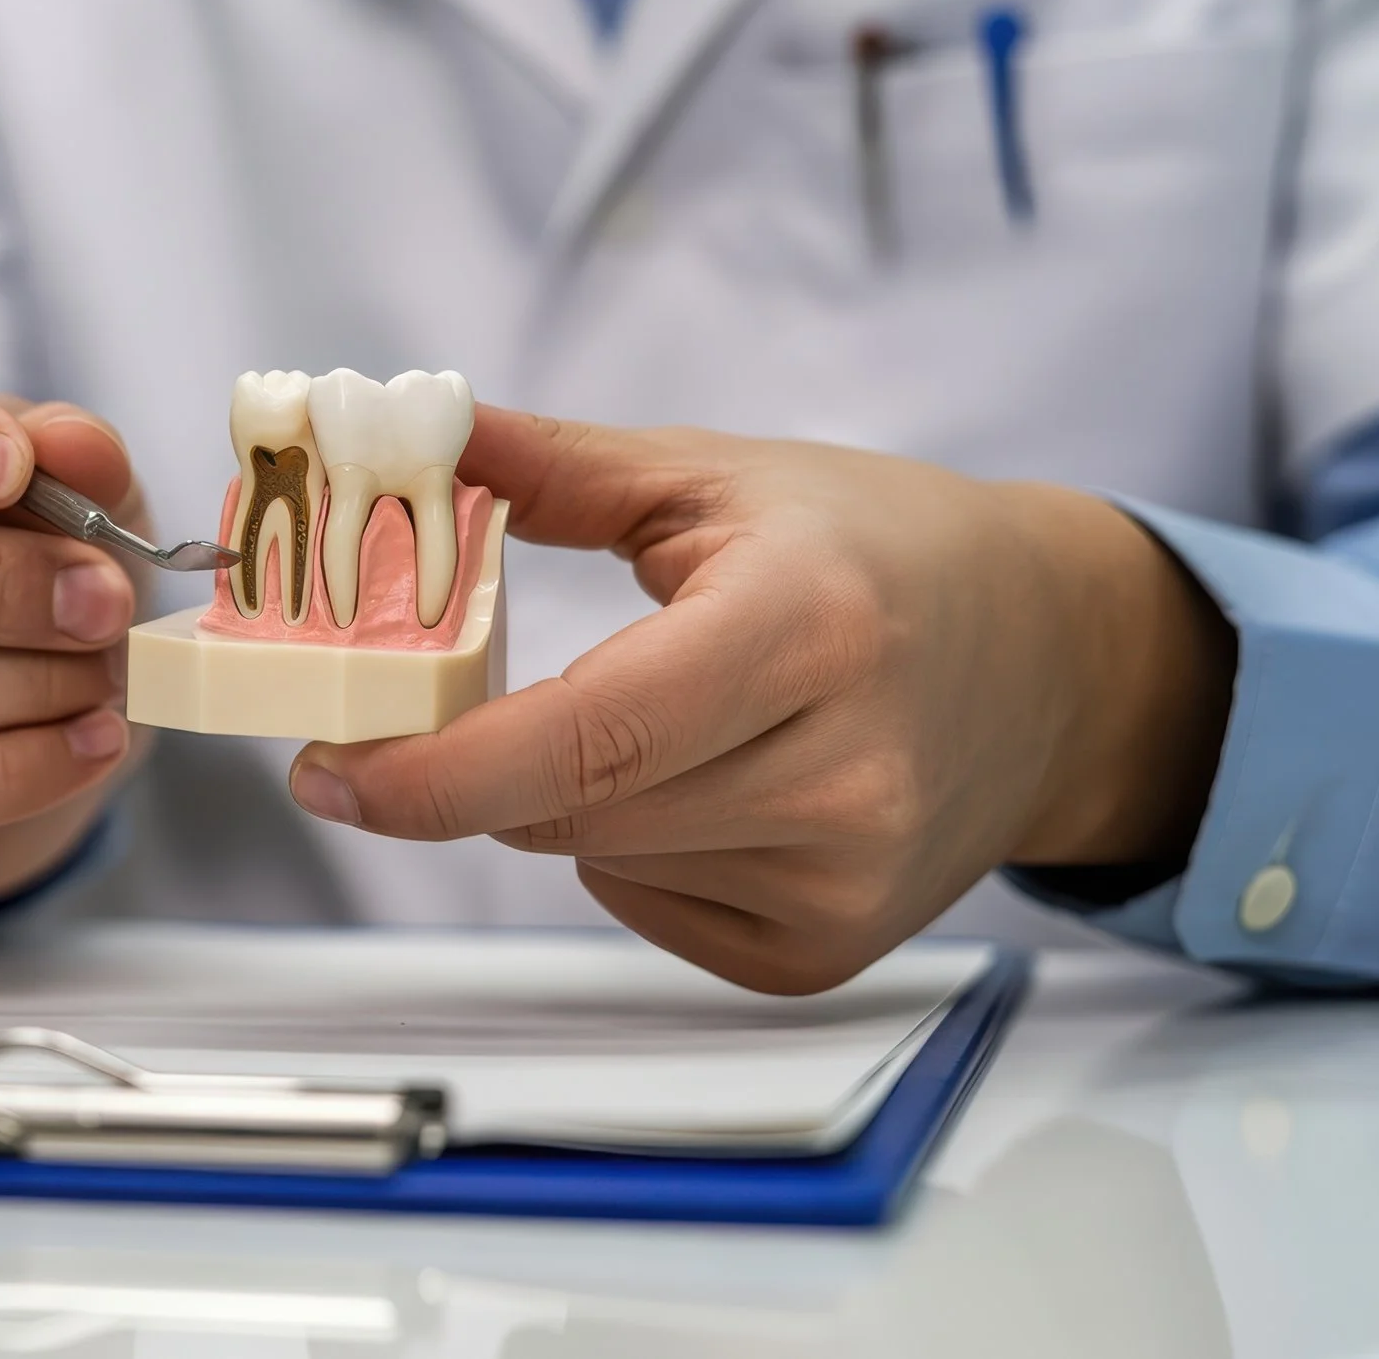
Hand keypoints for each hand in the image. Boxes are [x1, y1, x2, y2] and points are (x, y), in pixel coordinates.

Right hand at [0, 331, 150, 908]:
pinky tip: (91, 745)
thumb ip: (75, 456)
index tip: (9, 464)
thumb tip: (74, 444)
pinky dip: (11, 771)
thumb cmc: (28, 557)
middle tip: (104, 602)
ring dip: (16, 684)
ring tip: (106, 675)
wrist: (32, 707)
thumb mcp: (72, 486)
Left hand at [286, 409, 1234, 993]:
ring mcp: (842, 876)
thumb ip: (550, 467)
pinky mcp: (828, 946)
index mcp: (802, 626)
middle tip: (444, 701)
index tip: (330, 770)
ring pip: (594, 858)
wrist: (1049, 663)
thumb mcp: (720, 476)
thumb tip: (408, 433)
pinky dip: (628, 849)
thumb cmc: (882, 551)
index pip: (586, 738)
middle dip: (479, 758)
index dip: (435, 773)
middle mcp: (839, 771)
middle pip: (565, 807)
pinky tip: (702, 781)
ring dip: (563, 795)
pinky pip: (646, 909)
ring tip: (647, 712)